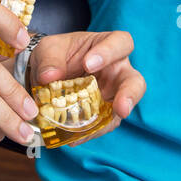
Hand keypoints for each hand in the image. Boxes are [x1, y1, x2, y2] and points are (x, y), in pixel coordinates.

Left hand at [28, 30, 144, 145]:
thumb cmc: (54, 54)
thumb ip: (50, 60)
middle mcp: (116, 71)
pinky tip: (74, 138)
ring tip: (89, 130)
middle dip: (130, 95)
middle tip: (121, 107)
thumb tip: (49, 77)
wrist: (45, 74)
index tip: (89, 64)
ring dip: (109, 121)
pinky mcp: (102, 113)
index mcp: (107, 45)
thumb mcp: (48, 49)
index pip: (121, 43)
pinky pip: (103, 125)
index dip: (110, 53)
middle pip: (135, 81)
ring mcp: (111, 94)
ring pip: (122, 109)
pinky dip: (90, 132)